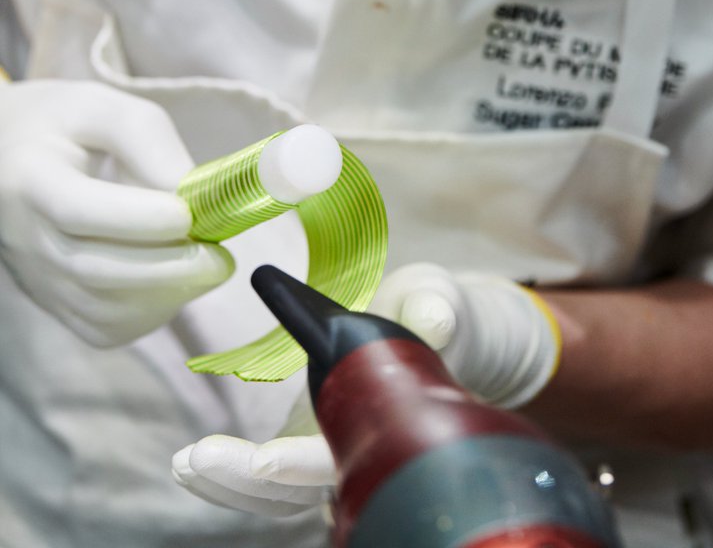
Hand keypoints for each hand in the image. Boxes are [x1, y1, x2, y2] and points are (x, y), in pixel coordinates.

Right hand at [0, 79, 232, 345]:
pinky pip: (104, 327)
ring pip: (101, 309)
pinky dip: (151, 313)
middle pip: (92, 268)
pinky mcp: (55, 303)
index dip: (134, 219)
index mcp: (30, 177)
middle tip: (220, 256)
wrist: (10, 157)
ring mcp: (37, 278)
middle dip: (165, 267)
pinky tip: (181, 281)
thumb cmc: (65, 125)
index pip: (76, 209)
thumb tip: (195, 192)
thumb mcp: (104, 107)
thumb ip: (150, 141)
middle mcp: (25, 237)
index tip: (188, 214)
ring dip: (165, 294)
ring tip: (208, 264)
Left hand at [171, 262, 562, 518]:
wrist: (438, 329)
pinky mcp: (309, 442)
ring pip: (278, 498)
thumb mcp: (440, 302)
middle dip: (245, 482)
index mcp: (389, 424)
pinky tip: (192, 465)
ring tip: (185, 464)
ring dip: (228, 486)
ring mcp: (330, 453)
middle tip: (197, 458)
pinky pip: (268, 480)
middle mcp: (357, 452)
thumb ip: (436, 311)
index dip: (304, 464)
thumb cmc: (437, 316)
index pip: (345, 458)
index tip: (265, 460)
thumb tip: (432, 317)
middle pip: (298, 494)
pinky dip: (231, 478)